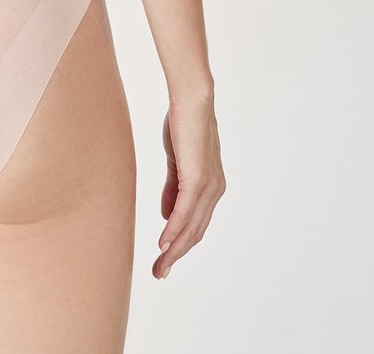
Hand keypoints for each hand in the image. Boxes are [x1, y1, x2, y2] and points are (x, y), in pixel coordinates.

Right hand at [154, 95, 225, 279]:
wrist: (192, 101)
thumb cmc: (184, 124)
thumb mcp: (176, 161)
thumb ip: (173, 188)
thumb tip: (167, 216)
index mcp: (210, 187)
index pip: (195, 223)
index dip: (180, 243)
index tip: (164, 258)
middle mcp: (214, 191)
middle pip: (194, 232)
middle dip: (176, 254)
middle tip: (159, 273)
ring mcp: (208, 186)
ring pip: (191, 227)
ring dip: (174, 249)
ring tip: (159, 266)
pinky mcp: (198, 179)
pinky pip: (185, 211)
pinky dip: (174, 229)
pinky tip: (163, 243)